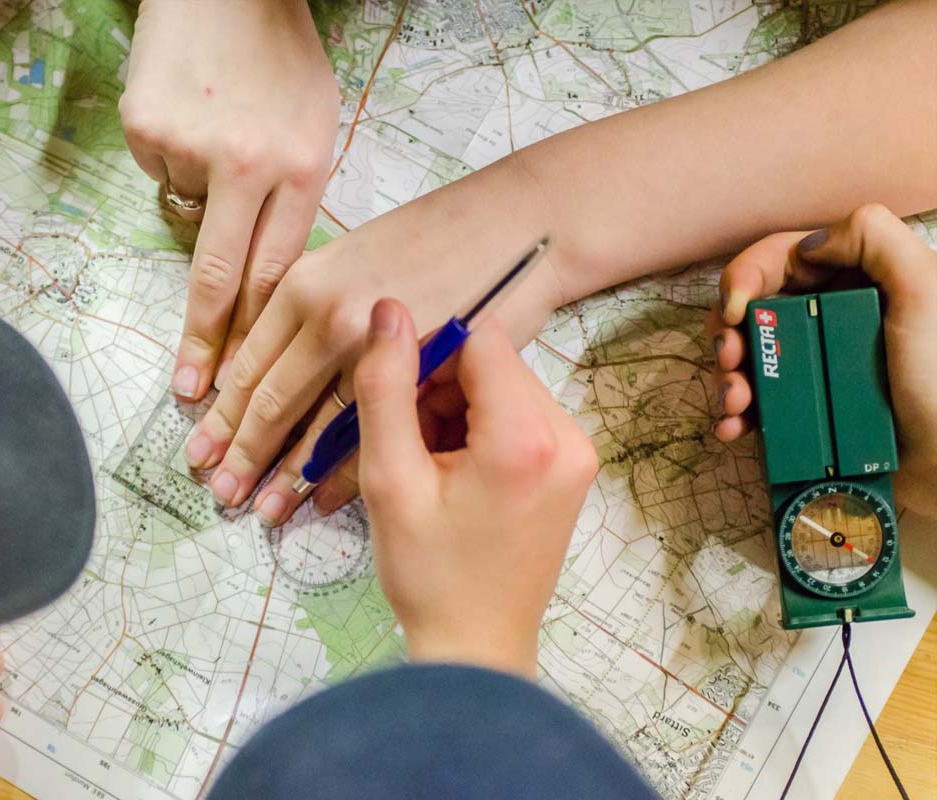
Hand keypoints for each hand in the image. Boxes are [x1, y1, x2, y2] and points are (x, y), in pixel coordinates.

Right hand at [120, 0, 339, 398]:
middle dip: (206, 345)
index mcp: (302, 168)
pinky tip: (191, 118)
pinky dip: (173, 160)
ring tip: (218, 138)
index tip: (238, 384)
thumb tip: (268, 281)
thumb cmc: (282, 59)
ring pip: (186, 215)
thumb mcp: (316, 130)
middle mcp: (246, 165)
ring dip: (199, 200)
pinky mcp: (144, 130)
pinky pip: (159, 174)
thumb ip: (296, 202)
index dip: (255, 338)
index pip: (275, 277)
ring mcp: (190, 147)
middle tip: (190, 392)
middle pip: (220, 279)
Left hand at [179, 171, 561, 524]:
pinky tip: (323, 500)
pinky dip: (341, 472)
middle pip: (268, 397)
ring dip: (285, 473)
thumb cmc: (437, 239)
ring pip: (311, 423)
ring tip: (263, 510)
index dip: (220, 409)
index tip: (201, 445)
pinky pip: (365, 433)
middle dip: (239, 451)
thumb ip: (313, 308)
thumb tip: (282, 362)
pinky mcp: (412, 370)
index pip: (246, 359)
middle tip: (219, 491)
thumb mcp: (354, 258)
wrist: (513, 222)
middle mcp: (322, 310)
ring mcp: (365, 343)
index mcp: (302, 281)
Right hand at [353, 299, 597, 675]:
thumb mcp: (390, 479)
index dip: (427, 358)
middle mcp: (569, 436)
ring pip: (503, 387)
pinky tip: (455, 473)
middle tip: (408, 445)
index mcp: (527, 438)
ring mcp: (578, 453)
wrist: (477, 645)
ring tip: (428, 465)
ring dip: (456, 409)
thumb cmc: (428, 572)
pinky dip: (480, 429)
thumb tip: (388, 309)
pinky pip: (520, 416)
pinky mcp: (574, 467)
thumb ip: (385, 388)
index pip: (478, 341)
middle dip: (441, 390)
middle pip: (493, 364)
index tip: (396, 404)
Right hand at [710, 204, 936, 516]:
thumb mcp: (923, 290)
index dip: (745, 277)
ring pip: (749, 356)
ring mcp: (817, 363)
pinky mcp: (807, 406)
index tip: (734, 311)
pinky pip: (757, 400)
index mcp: (857, 279)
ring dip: (727, 376)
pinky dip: (736, 412)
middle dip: (729, 332)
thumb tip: (806, 246)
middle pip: (754, 308)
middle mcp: (832, 316)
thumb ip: (874, 239)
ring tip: (735, 403)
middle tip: (730, 359)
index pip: (781, 259)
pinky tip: (733, 426)